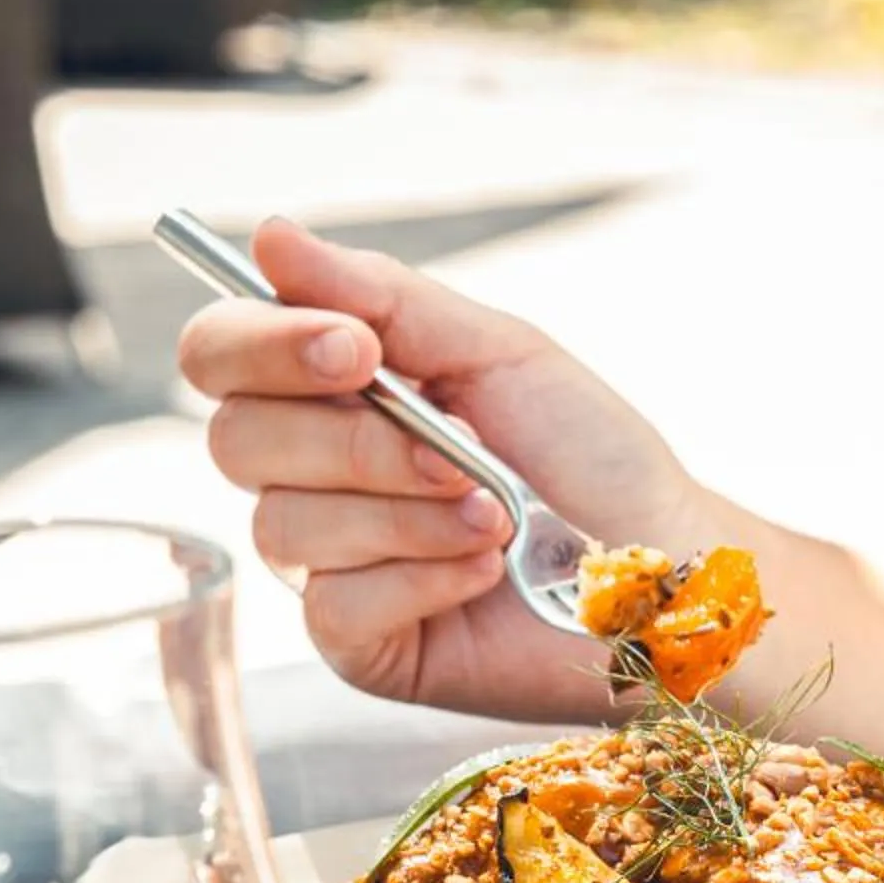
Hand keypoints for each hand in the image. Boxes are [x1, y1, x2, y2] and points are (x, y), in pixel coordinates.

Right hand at [177, 217, 704, 716]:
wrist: (664, 565)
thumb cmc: (592, 458)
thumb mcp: (497, 351)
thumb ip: (379, 294)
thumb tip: (270, 239)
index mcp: (333, 393)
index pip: (219, 354)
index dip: (264, 346)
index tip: (359, 351)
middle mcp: (314, 475)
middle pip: (233, 440)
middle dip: (356, 441)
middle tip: (454, 448)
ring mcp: (329, 563)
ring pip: (284, 526)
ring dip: (408, 512)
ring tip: (494, 516)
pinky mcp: (357, 643)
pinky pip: (332, 605)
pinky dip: (421, 577)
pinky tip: (480, 572)